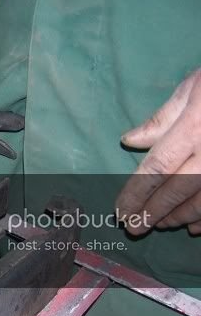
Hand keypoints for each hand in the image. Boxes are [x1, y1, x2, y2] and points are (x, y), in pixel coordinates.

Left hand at [116, 69, 200, 235]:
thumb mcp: (193, 87)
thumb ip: (161, 119)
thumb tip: (129, 141)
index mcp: (195, 127)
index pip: (157, 168)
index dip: (136, 193)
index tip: (121, 211)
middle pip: (177, 190)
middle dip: (152, 212)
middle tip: (133, 228)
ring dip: (178, 217)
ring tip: (160, 224)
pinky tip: (194, 226)